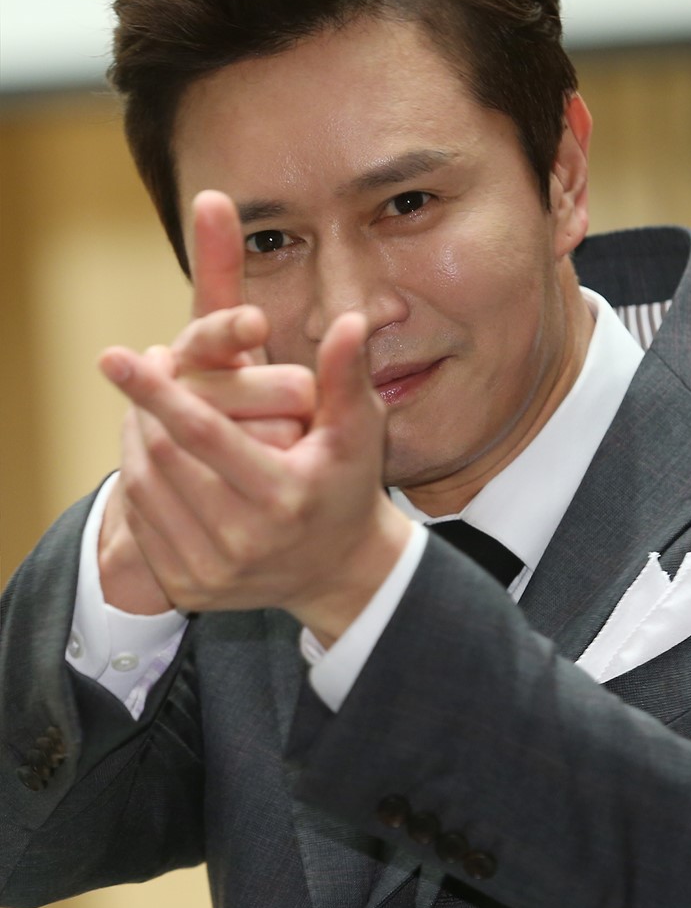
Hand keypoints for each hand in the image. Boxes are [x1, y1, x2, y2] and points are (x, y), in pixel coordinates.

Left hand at [98, 191, 314, 612]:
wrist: (339, 571)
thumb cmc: (345, 487)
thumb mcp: (358, 433)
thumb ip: (346, 375)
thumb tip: (350, 319)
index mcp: (282, 497)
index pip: (202, 433)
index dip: (155, 391)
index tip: (115, 356)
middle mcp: (243, 541)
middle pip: (163, 457)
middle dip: (142, 406)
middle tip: (136, 366)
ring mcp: (212, 570)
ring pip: (144, 488)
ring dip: (133, 438)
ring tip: (140, 405)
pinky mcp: (189, 588)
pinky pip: (142, 523)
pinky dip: (137, 479)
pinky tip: (148, 452)